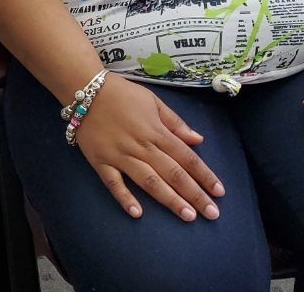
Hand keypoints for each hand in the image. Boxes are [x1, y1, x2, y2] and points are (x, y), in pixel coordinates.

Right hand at [75, 74, 224, 221]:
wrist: (84, 88)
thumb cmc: (121, 93)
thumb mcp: (152, 100)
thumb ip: (174, 122)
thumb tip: (198, 140)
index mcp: (156, 131)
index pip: (186, 157)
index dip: (204, 175)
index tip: (219, 192)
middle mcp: (141, 146)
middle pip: (172, 173)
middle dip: (194, 194)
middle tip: (212, 213)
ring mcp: (120, 155)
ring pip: (149, 181)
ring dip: (169, 199)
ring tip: (187, 216)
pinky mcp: (101, 161)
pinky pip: (113, 183)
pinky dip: (125, 198)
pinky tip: (137, 213)